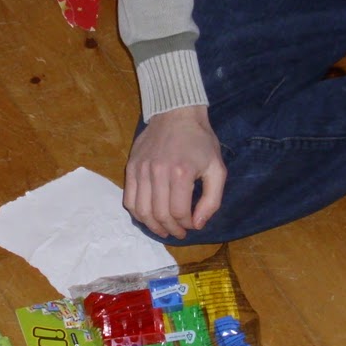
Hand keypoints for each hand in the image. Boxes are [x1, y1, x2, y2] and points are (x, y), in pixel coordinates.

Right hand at [123, 105, 225, 238]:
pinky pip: (129, 199)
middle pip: (160, 215)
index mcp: (181, 173)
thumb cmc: (200, 141)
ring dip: (153, 226)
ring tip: (163, 229)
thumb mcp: (217, 169)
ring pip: (141, 211)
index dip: (186, 225)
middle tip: (179, 232)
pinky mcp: (131, 166)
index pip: (179, 212)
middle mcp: (158, 172)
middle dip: (171, 229)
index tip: (192, 225)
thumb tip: (198, 224)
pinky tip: (149, 216)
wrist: (177, 113)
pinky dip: (138, 213)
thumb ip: (212, 200)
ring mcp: (141, 169)